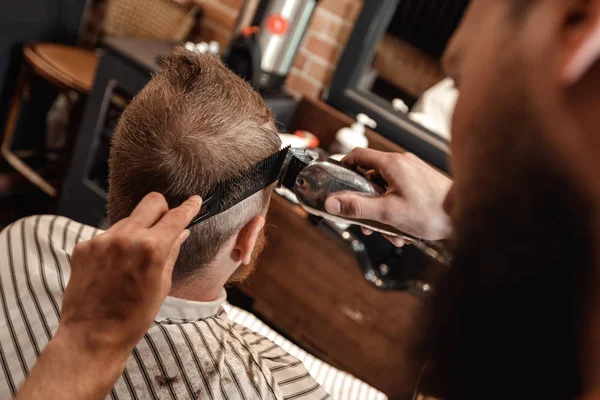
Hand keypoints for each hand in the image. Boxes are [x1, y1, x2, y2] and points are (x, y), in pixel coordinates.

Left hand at [16, 193, 201, 399]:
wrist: (92, 336)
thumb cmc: (133, 318)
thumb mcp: (162, 286)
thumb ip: (171, 253)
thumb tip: (180, 233)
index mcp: (152, 249)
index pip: (175, 217)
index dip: (188, 208)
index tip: (194, 201)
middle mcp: (126, 238)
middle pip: (151, 202)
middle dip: (162, 209)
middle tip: (164, 224)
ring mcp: (102, 240)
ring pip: (128, 219)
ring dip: (137, 230)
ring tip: (134, 258)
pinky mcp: (84, 247)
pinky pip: (107, 235)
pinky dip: (116, 244)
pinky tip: (114, 267)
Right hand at [324, 149, 452, 245]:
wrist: (466, 216)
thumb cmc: (432, 212)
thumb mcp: (388, 213)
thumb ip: (357, 207)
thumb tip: (331, 203)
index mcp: (392, 164)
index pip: (358, 155)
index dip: (343, 167)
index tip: (336, 181)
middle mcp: (403, 163)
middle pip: (371, 177)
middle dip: (365, 201)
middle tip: (362, 219)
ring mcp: (414, 172)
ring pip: (386, 189)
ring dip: (382, 211)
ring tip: (388, 232)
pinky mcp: (422, 183)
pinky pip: (400, 194)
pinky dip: (396, 210)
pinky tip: (402, 231)